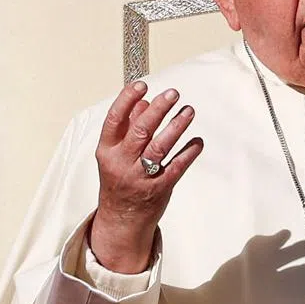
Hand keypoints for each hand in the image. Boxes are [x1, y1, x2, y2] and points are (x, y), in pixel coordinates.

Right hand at [90, 80, 203, 272]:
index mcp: (107, 150)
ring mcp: (140, 177)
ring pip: (159, 148)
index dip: (126, 100)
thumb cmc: (120, 179)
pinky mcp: (159, 188)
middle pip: (140, 131)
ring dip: (176, 127)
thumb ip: (128, 127)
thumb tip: (142, 102)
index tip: (142, 85)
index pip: (114, 120)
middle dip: (158, 110)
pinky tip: (198, 141)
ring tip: (189, 111)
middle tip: (173, 94)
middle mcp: (121, 163)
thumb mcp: (115, 153)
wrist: (122, 218)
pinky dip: (188, 152)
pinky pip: (176, 166)